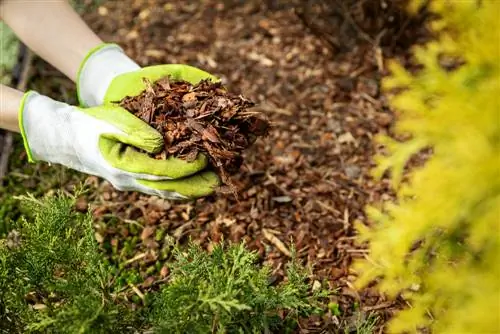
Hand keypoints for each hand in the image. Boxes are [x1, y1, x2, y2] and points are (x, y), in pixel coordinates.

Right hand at [75, 43, 220, 197]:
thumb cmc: (91, 125)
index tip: (206, 158)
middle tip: (220, 182)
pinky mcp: (135, 182)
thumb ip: (134, 132)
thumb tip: (160, 144)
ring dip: (190, 190)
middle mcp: (129, 181)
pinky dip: (180, 187)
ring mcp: (132, 185)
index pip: (163, 171)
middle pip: (169, 189)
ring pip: (166, 192)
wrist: (70, 139)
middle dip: (195, 186)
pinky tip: (195, 183)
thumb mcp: (110, 121)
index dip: (187, 167)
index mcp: (123, 166)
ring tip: (214, 184)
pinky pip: (161, 188)